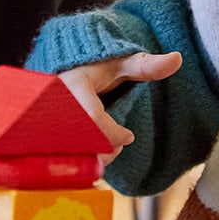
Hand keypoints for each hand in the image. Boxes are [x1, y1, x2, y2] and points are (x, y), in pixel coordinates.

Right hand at [56, 51, 181, 157]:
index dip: (114, 134)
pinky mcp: (41, 136)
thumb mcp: (118, 62)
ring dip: (92, 158)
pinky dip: (79, 161)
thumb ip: (144, 64)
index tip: (129, 136)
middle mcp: (53, 105)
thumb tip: (177, 58)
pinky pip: (59, 157)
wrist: (58, 68)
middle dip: (104, 150)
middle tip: (118, 145)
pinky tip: (91, 153)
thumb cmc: (91, 64)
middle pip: (80, 143)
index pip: (93, 119)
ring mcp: (44, 122)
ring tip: (106, 148)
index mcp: (71, 86)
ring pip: (68, 154)